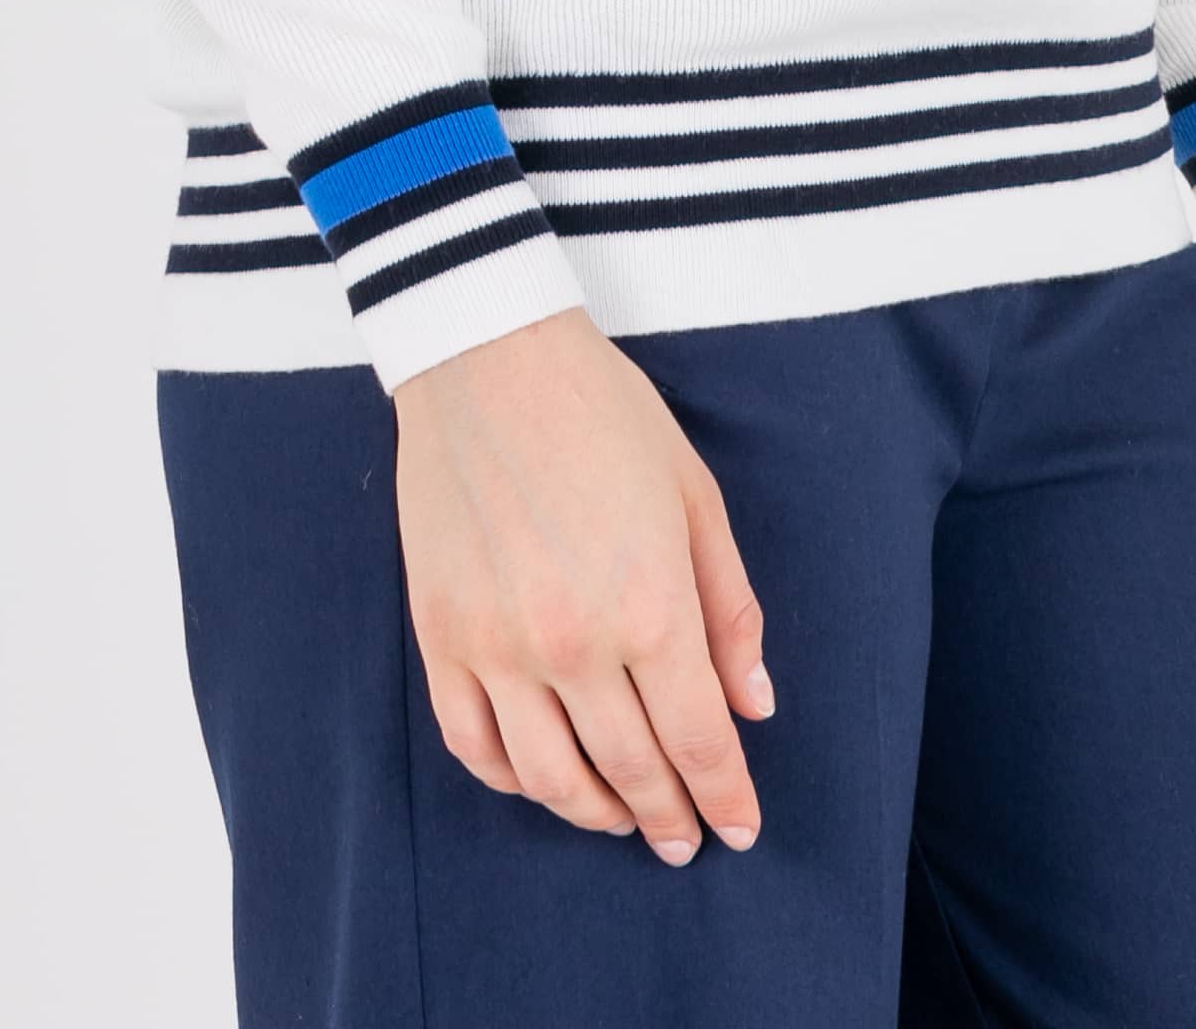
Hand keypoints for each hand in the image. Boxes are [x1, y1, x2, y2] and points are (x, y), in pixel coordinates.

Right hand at [393, 305, 773, 864]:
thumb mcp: (694, 496)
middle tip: (684, 840)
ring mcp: (497, 646)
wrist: (488, 355)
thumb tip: (755, 703)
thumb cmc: (603, 413)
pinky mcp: (440, 635)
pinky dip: (513, 780)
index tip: (740, 829)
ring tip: (622, 818)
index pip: (699, 740)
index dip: (725, 796)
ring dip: (594, 812)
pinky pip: (474, 744)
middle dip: (668, 816)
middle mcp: (573, 643)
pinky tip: (542, 777)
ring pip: (549, 777)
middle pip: (630, 769)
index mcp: (650, 606)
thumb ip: (729, 608)